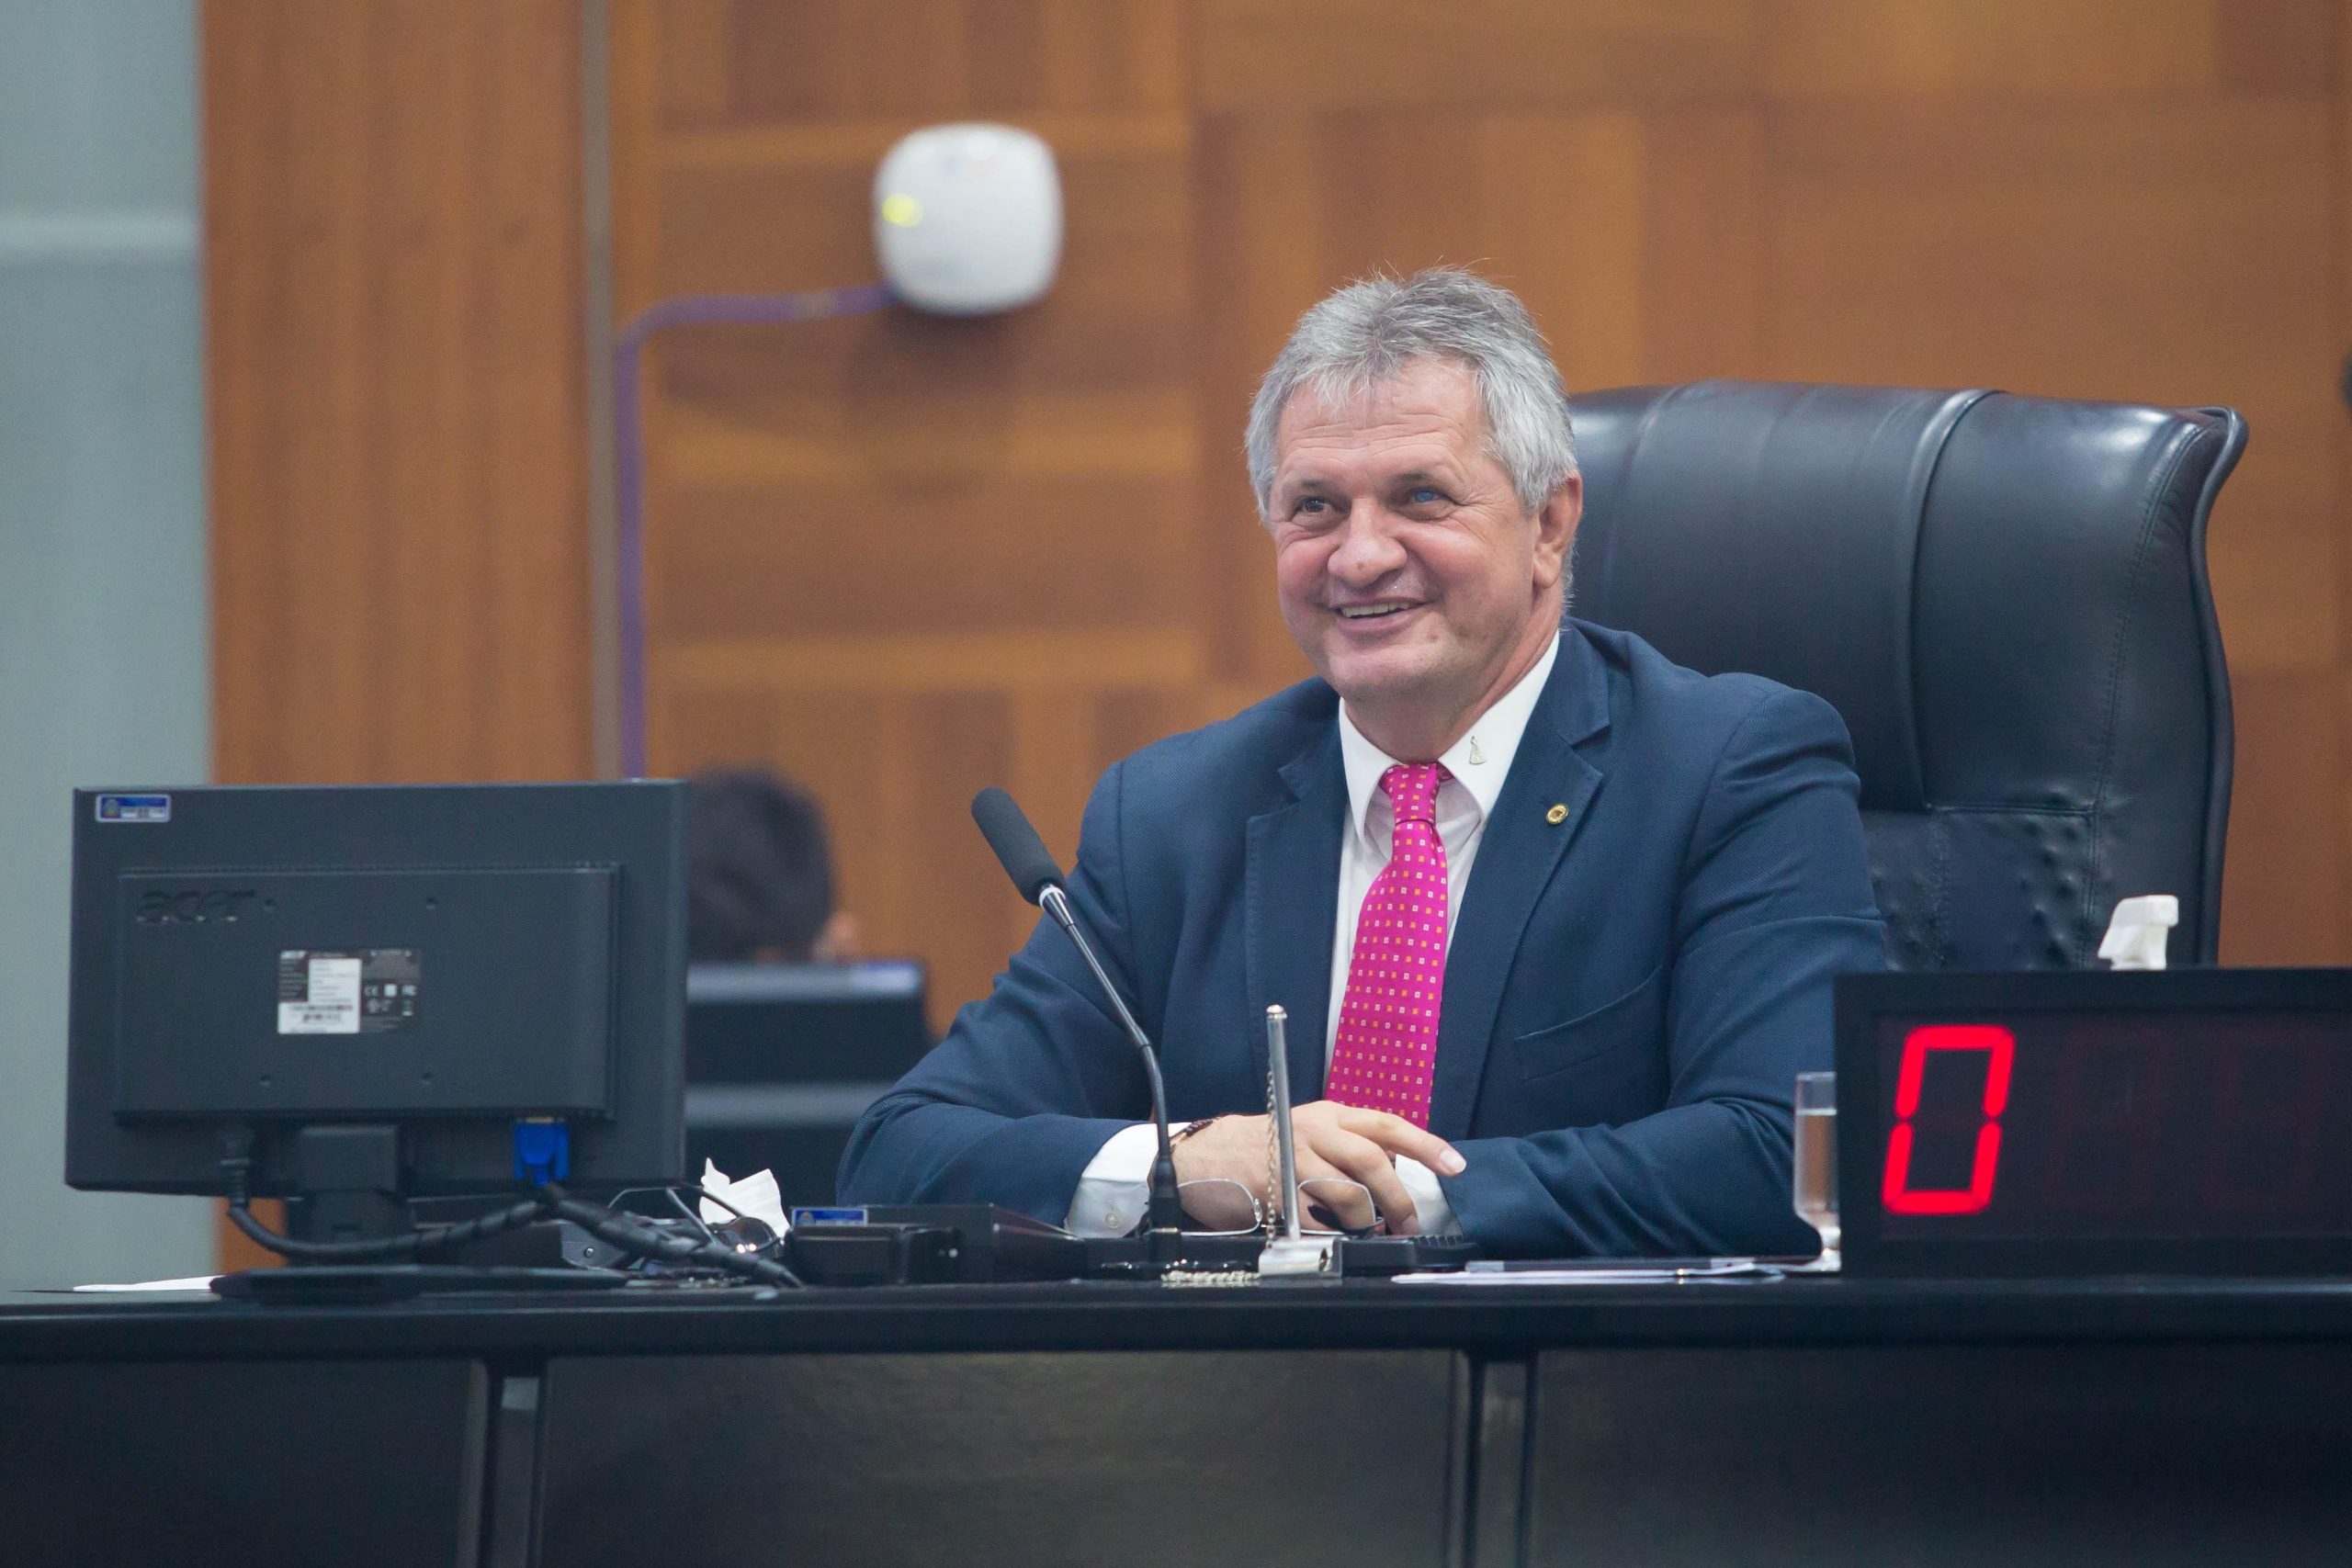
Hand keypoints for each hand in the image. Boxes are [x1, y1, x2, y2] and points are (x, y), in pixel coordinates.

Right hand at [1169, 1101, 1465, 1235]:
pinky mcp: (1273, 1189)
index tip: (1455, 1165)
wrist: (1202, 1155)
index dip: (1425, 1145)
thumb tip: (1391, 1173)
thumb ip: (1348, 1148)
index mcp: (1330, 1115)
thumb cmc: (1262, 1146)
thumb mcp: (1309, 1133)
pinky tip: (1330, 1235)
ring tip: (1366, 1232)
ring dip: (1365, 1220)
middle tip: (1409, 1223)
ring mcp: (1292, 1158)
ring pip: (1347, 1191)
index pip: (1387, 1125)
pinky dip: (1332, 1233)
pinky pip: (1315, 1218)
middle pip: (1371, 1160)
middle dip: (1398, 1198)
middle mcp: (1315, 1130)